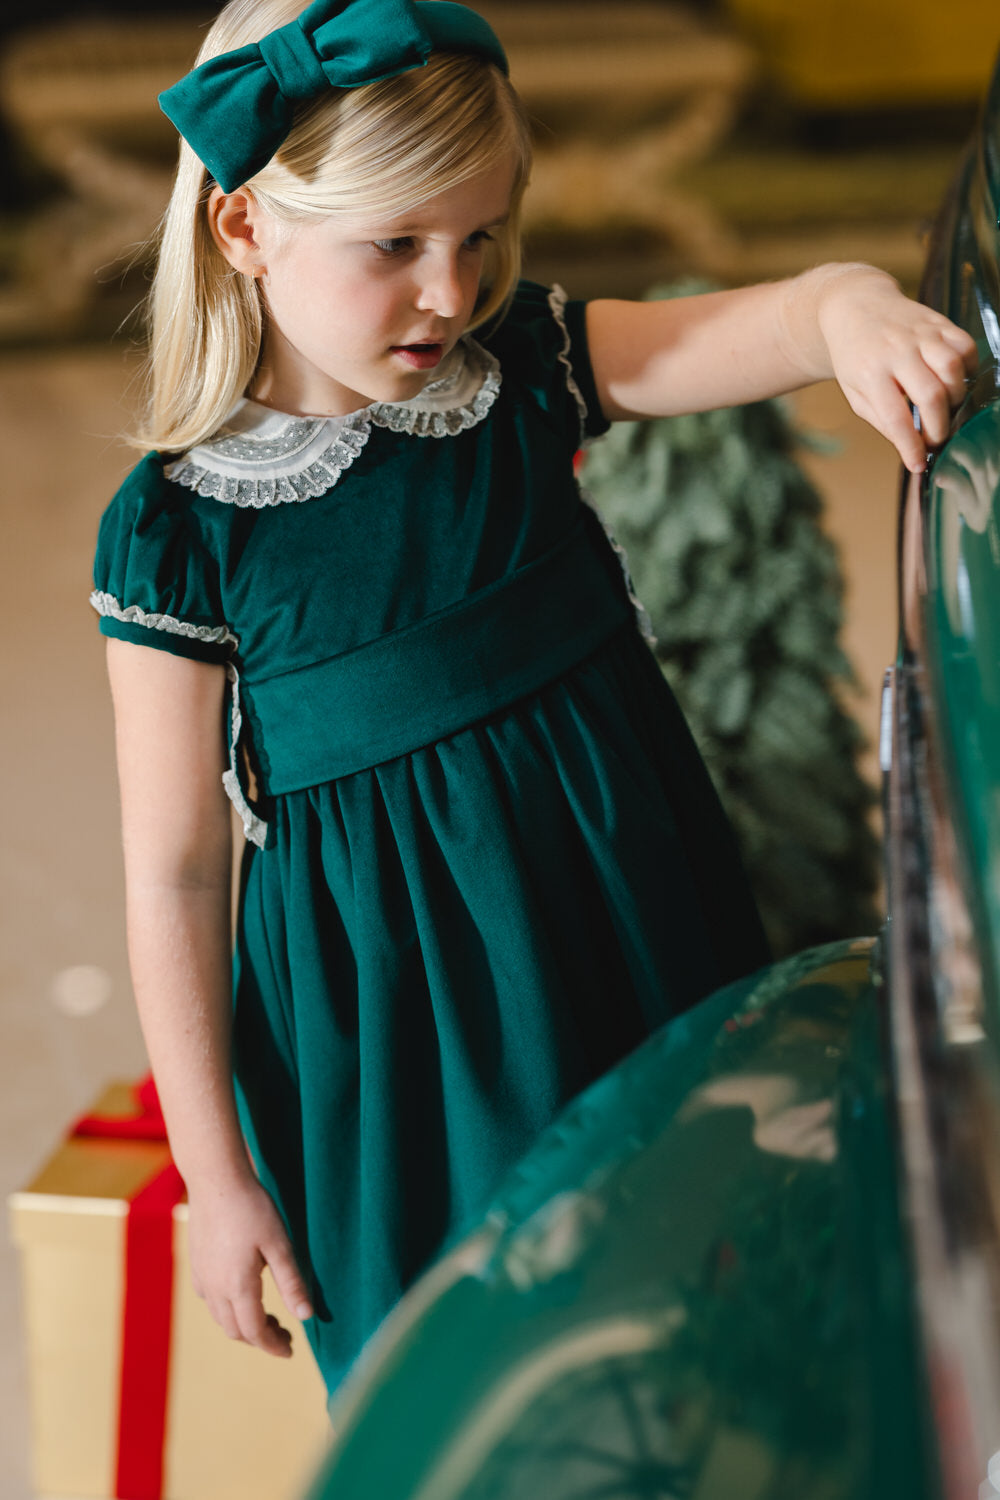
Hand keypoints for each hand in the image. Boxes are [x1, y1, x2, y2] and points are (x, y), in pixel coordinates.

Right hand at [186, 1172, 313, 1357]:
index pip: (255, 1332)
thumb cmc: (252, 1209)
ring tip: (267, 1317)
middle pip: (236, 1331)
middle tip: (284, 1333)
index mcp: (238, 1287)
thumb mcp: (280, 1244)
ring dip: (243, 1325)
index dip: (273, 1346)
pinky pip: (209, 1300)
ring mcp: (201, 1277)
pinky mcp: (195, 1265)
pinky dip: (227, 1309)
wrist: (216, 1180)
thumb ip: (291, 1283)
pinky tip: (241, 1294)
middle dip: (260, 1338)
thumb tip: (305, 1316)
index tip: (290, 1350)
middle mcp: (215, 1289)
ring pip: (220, 1318)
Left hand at [815, 266, 977, 472]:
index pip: (895, 417)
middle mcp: (896, 351)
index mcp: (869, 373)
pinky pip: (965, 346)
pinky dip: (967, 368)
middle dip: (938, 426)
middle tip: (935, 438)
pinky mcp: (938, 322)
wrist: (854, 305)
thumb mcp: (855, 392)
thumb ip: (882, 419)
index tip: (919, 464)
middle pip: (930, 395)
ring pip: (951, 369)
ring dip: (955, 397)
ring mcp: (919, 334)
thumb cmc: (855, 357)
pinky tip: (955, 380)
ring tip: (944, 408)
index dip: (911, 445)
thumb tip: (910, 447)